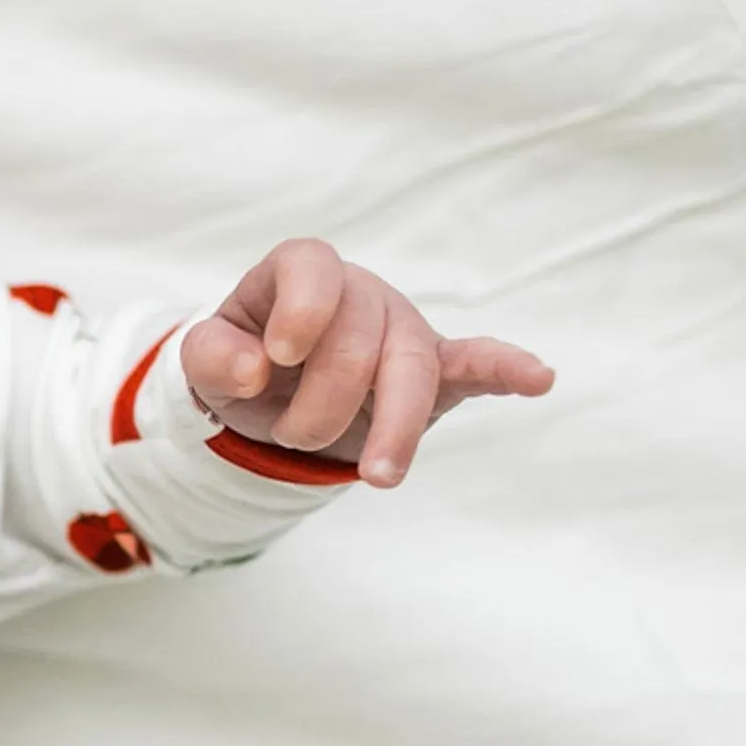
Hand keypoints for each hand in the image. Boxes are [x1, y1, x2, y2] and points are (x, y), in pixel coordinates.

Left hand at [179, 239, 552, 486]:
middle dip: (321, 402)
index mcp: (301, 275)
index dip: (301, 310)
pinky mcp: (433, 370)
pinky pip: (475, 363)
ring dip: (396, 424)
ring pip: (411, 366)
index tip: (279, 358)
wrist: (272, 396)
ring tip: (379, 477)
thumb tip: (249, 370)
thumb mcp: (206, 361)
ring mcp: (401, 328)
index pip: (312, 268)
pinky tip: (538, 378)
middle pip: (359, 339)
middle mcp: (358, 293)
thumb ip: (211, 356)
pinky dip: (507, 370)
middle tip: (292, 439)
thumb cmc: (243, 364)